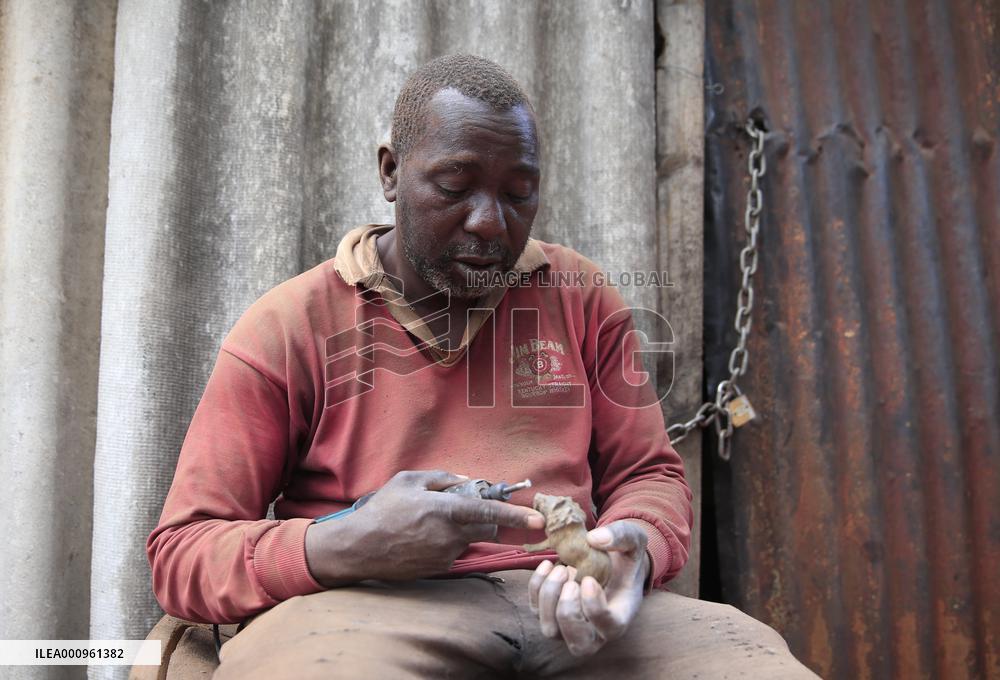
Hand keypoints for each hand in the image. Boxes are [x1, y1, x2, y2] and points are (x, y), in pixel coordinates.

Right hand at [305, 470, 544, 585]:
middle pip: (487, 528)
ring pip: (470, 540)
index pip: (490, 513)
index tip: (538, 521)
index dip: (517, 516)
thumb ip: (442, 477)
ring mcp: (446, 555)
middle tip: (463, 509)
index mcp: (446, 510)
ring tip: (431, 523)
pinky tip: (424, 537)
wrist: (359, 547)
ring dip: (464, 530)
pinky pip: (455, 552)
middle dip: (486, 519)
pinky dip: (449, 542)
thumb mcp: (409, 480)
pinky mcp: (440, 569)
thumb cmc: (383, 509)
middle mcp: (450, 535)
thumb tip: (466, 481)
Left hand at [528, 520, 649, 655]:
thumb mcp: (633, 541)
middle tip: (571, 574)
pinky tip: (547, 565)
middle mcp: (595, 633)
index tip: (589, 579)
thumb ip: (621, 536)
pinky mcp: (550, 614)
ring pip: (551, 630)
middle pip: (578, 643)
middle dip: (569, 608)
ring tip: (561, 568)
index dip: (594, 606)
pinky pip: (535, 610)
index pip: (608, 627)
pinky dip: (536, 587)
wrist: (610, 564)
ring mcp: (569, 628)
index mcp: (620, 619)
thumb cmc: (624, 558)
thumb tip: (594, 538)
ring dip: (550, 596)